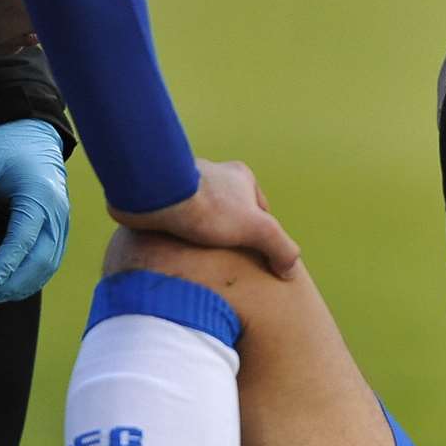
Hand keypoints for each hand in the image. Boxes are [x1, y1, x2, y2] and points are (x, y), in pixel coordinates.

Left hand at [0, 118, 69, 303]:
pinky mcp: (59, 227)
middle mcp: (56, 213)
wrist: (32, 136)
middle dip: (15, 283)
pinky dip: (34, 277)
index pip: (24, 239)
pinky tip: (12, 285)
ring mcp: (62, 222)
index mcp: (39, 197)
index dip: (7, 264)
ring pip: (50, 264)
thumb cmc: (5, 148)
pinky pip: (52, 259)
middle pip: (42, 259)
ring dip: (24, 285)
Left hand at [109, 158, 299, 277]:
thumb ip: (281, 248)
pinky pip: (175, 219)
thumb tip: (290, 270)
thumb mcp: (258, 230)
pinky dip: (178, 234)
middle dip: (229, 234)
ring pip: (201, 216)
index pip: (259, 210)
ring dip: (201, 235)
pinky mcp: (161, 195)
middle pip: (229, 212)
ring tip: (200, 259)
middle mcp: (214, 174)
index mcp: (240, 176)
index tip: (252, 255)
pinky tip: (176, 251)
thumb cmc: (209, 209)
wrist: (156, 197)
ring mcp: (185, 184)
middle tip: (227, 260)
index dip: (259, 234)